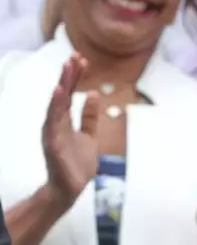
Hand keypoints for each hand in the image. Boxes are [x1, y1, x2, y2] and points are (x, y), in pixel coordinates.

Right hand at [41, 55, 100, 205]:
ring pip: (58, 104)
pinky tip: (58, 93)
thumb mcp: (89, 135)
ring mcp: (53, 132)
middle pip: (63, 94)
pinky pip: (54, 122)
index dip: (75, 76)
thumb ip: (89, 116)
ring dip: (62, 85)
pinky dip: (56, 107)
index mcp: (65, 120)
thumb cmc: (77, 162)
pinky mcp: (53, 142)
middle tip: (75, 56)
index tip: (82, 59)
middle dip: (69, 75)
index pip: (70, 93)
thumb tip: (94, 95)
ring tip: (66, 68)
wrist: (70, 188)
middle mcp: (57, 122)